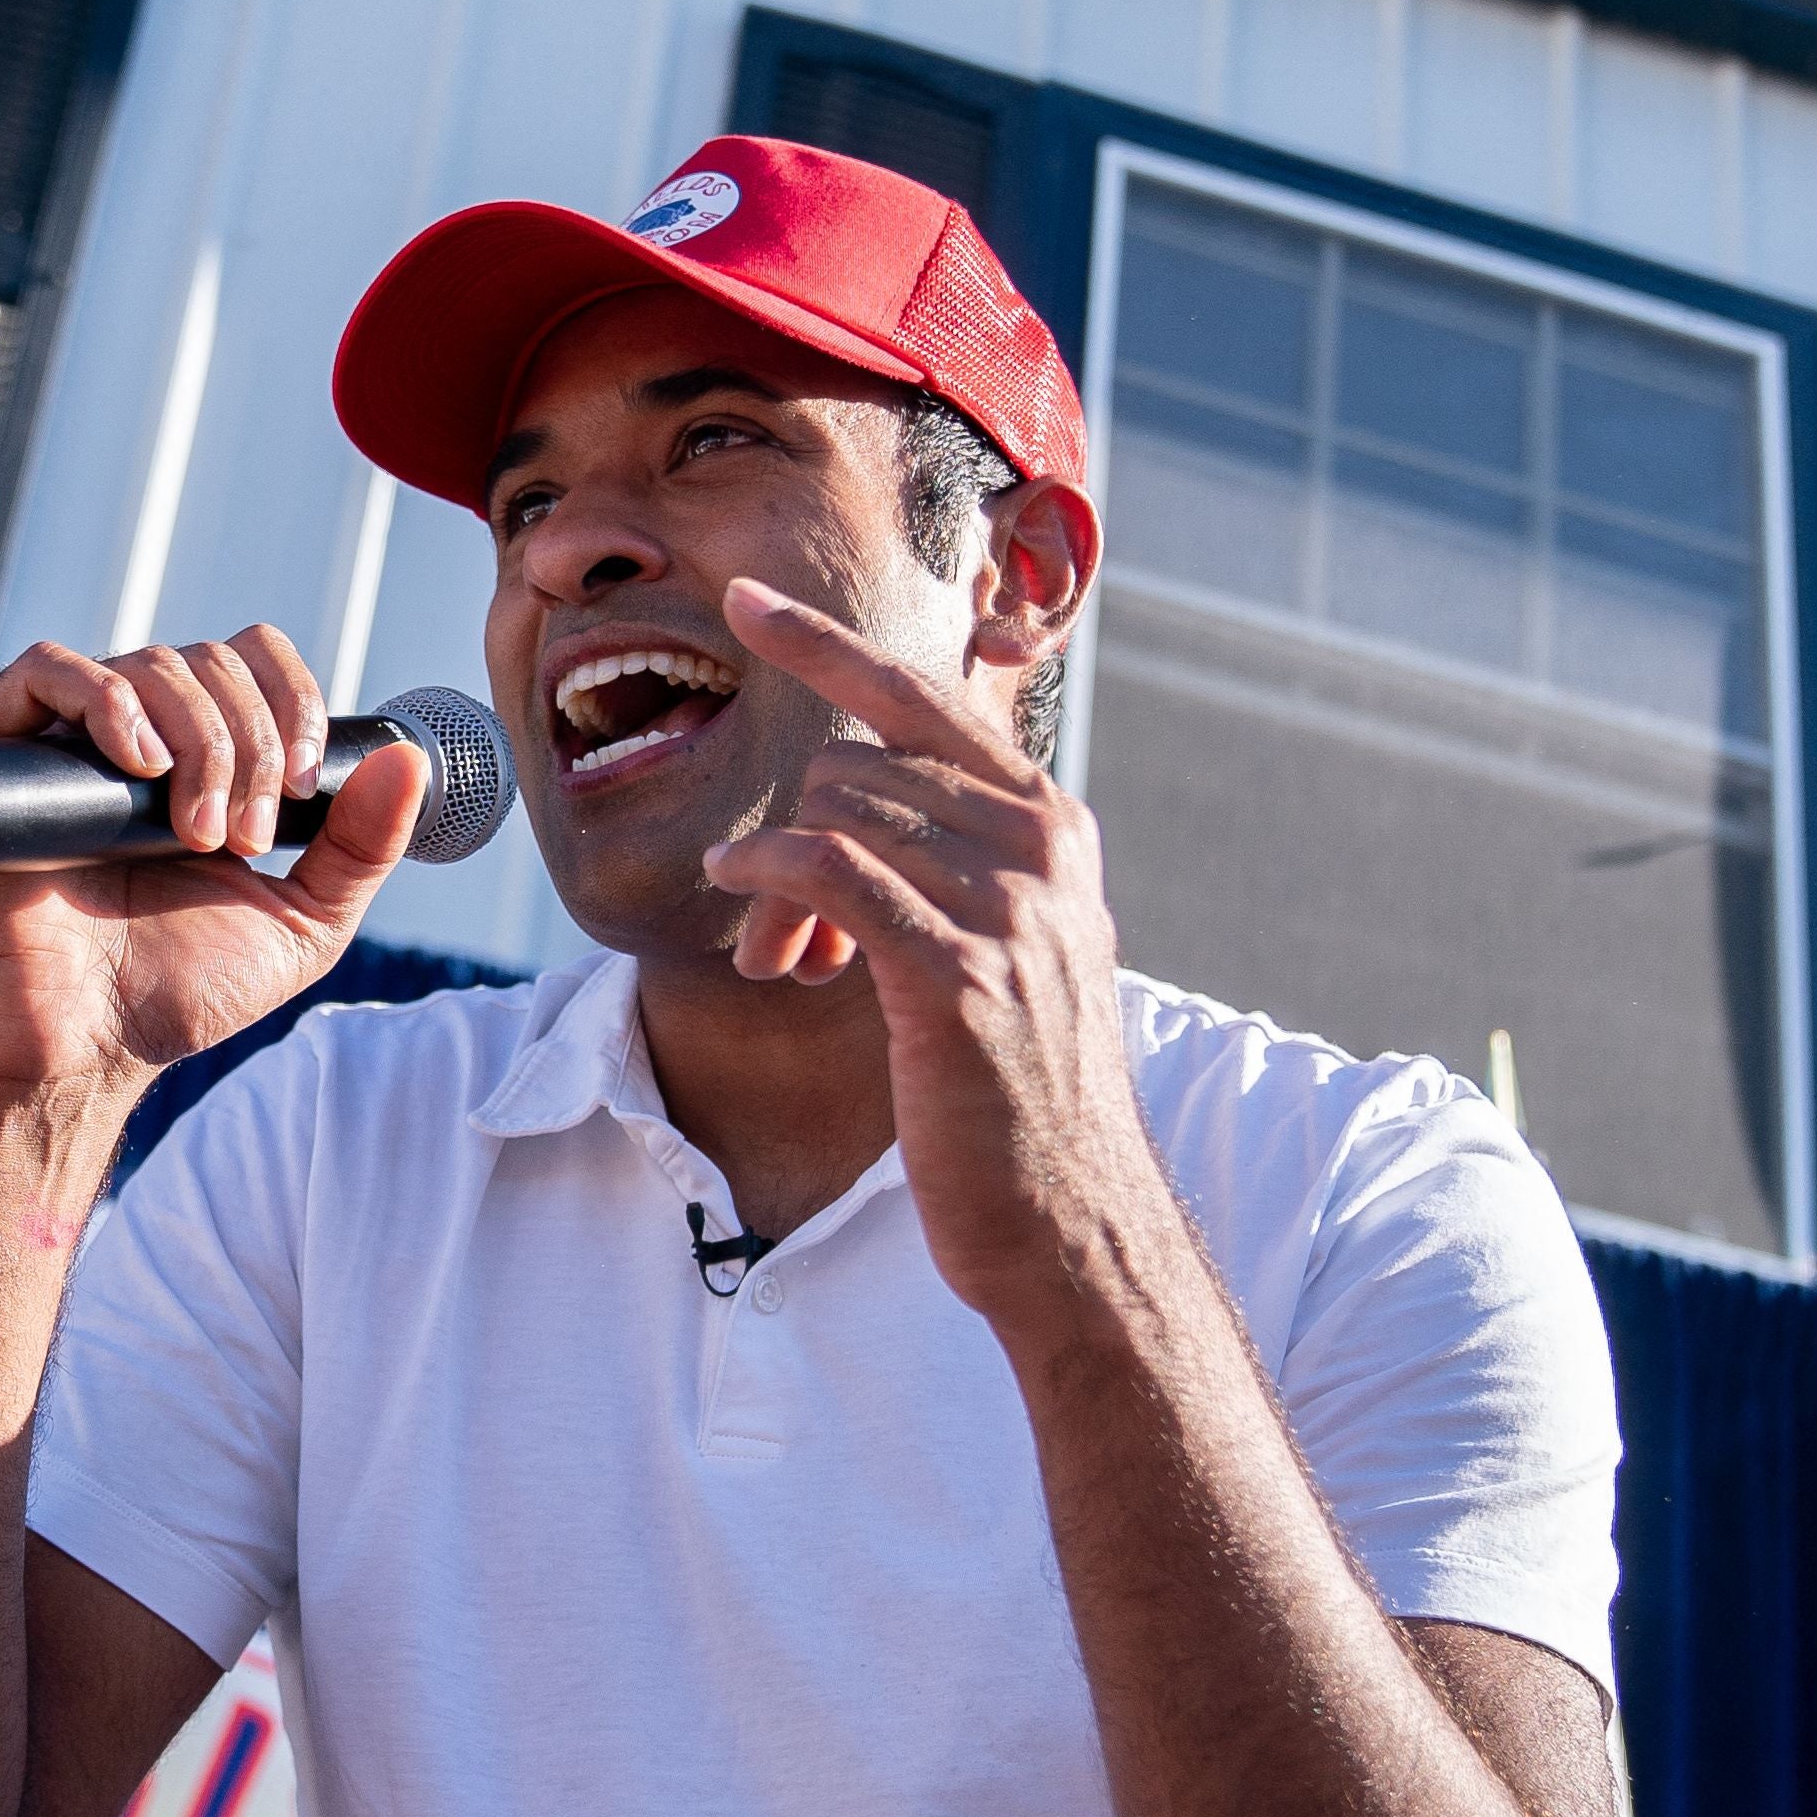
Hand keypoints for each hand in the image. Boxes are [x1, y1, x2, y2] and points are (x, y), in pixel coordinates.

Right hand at [0, 629, 428, 1093]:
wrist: (86, 1046)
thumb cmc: (176, 993)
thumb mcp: (301, 922)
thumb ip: (360, 847)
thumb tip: (409, 761)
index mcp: (203, 762)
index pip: (253, 663)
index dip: (292, 700)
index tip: (303, 784)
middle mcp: (137, 740)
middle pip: (210, 662)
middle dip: (250, 746)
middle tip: (241, 841)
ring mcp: (68, 743)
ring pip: (149, 663)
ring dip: (199, 742)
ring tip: (193, 835)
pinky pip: (46, 669)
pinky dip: (106, 700)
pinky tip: (140, 763)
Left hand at [698, 577, 1167, 1322]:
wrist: (1070, 1214)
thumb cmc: (1018, 1087)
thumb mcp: (1012, 944)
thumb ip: (958, 857)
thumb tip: (854, 800)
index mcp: (1050, 825)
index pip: (924, 696)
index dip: (824, 644)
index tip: (745, 601)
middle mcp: (1038, 847)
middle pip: (856, 764)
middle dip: (794, 831)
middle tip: (780, 933)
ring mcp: (1005, 907)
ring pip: (834, 816)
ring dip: (775, 886)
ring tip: (784, 964)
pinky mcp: (955, 975)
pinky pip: (828, 873)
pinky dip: (769, 880)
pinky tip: (748, 918)